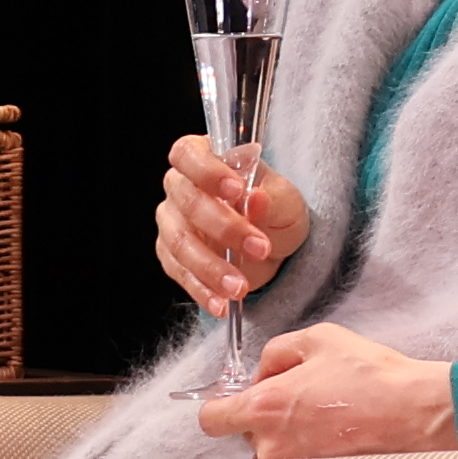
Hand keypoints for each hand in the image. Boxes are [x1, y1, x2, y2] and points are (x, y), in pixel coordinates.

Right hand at [152, 132, 310, 309]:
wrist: (273, 242)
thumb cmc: (274, 207)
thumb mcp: (285, 200)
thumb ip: (271, 199)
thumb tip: (255, 199)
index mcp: (203, 157)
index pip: (188, 154)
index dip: (207, 171)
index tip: (237, 190)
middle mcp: (180, 187)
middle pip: (187, 203)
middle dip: (225, 229)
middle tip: (259, 247)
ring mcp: (172, 223)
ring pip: (180, 244)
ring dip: (211, 268)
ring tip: (240, 287)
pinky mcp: (172, 257)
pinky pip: (180, 274)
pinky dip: (201, 291)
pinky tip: (221, 304)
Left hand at [199, 322, 457, 458]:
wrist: (416, 415)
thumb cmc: (372, 375)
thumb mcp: (319, 338)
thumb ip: (276, 352)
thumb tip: (263, 372)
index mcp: (263, 407)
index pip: (211, 419)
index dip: (223, 407)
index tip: (241, 402)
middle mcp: (270, 448)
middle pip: (247, 438)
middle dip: (268, 421)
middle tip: (306, 404)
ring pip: (275, 457)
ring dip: (291, 442)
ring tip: (331, 423)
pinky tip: (341, 441)